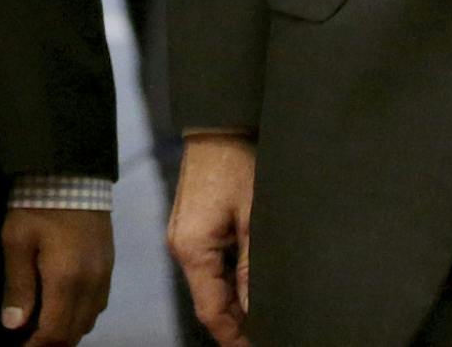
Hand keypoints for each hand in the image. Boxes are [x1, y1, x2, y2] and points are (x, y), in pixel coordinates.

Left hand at [0, 207, 111, 343]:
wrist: (72, 172)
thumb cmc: (38, 204)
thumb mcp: (16, 240)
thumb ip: (17, 285)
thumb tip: (14, 325)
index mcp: (67, 281)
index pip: (54, 334)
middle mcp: (91, 285)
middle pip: (73, 333)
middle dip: (50, 344)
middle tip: (26, 341)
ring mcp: (104, 275)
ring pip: (88, 322)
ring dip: (66, 331)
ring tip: (41, 327)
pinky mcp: (108, 265)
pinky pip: (97, 305)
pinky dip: (79, 315)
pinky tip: (62, 306)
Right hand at [168, 133, 255, 345]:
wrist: (218, 126)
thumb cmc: (238, 166)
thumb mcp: (255, 219)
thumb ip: (253, 268)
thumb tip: (255, 310)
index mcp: (192, 249)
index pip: (210, 311)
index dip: (234, 336)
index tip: (259, 346)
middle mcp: (181, 247)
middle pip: (208, 300)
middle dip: (237, 321)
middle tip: (270, 332)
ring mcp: (183, 237)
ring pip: (209, 284)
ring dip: (234, 301)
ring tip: (266, 313)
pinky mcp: (190, 226)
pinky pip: (208, 265)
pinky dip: (228, 280)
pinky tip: (251, 283)